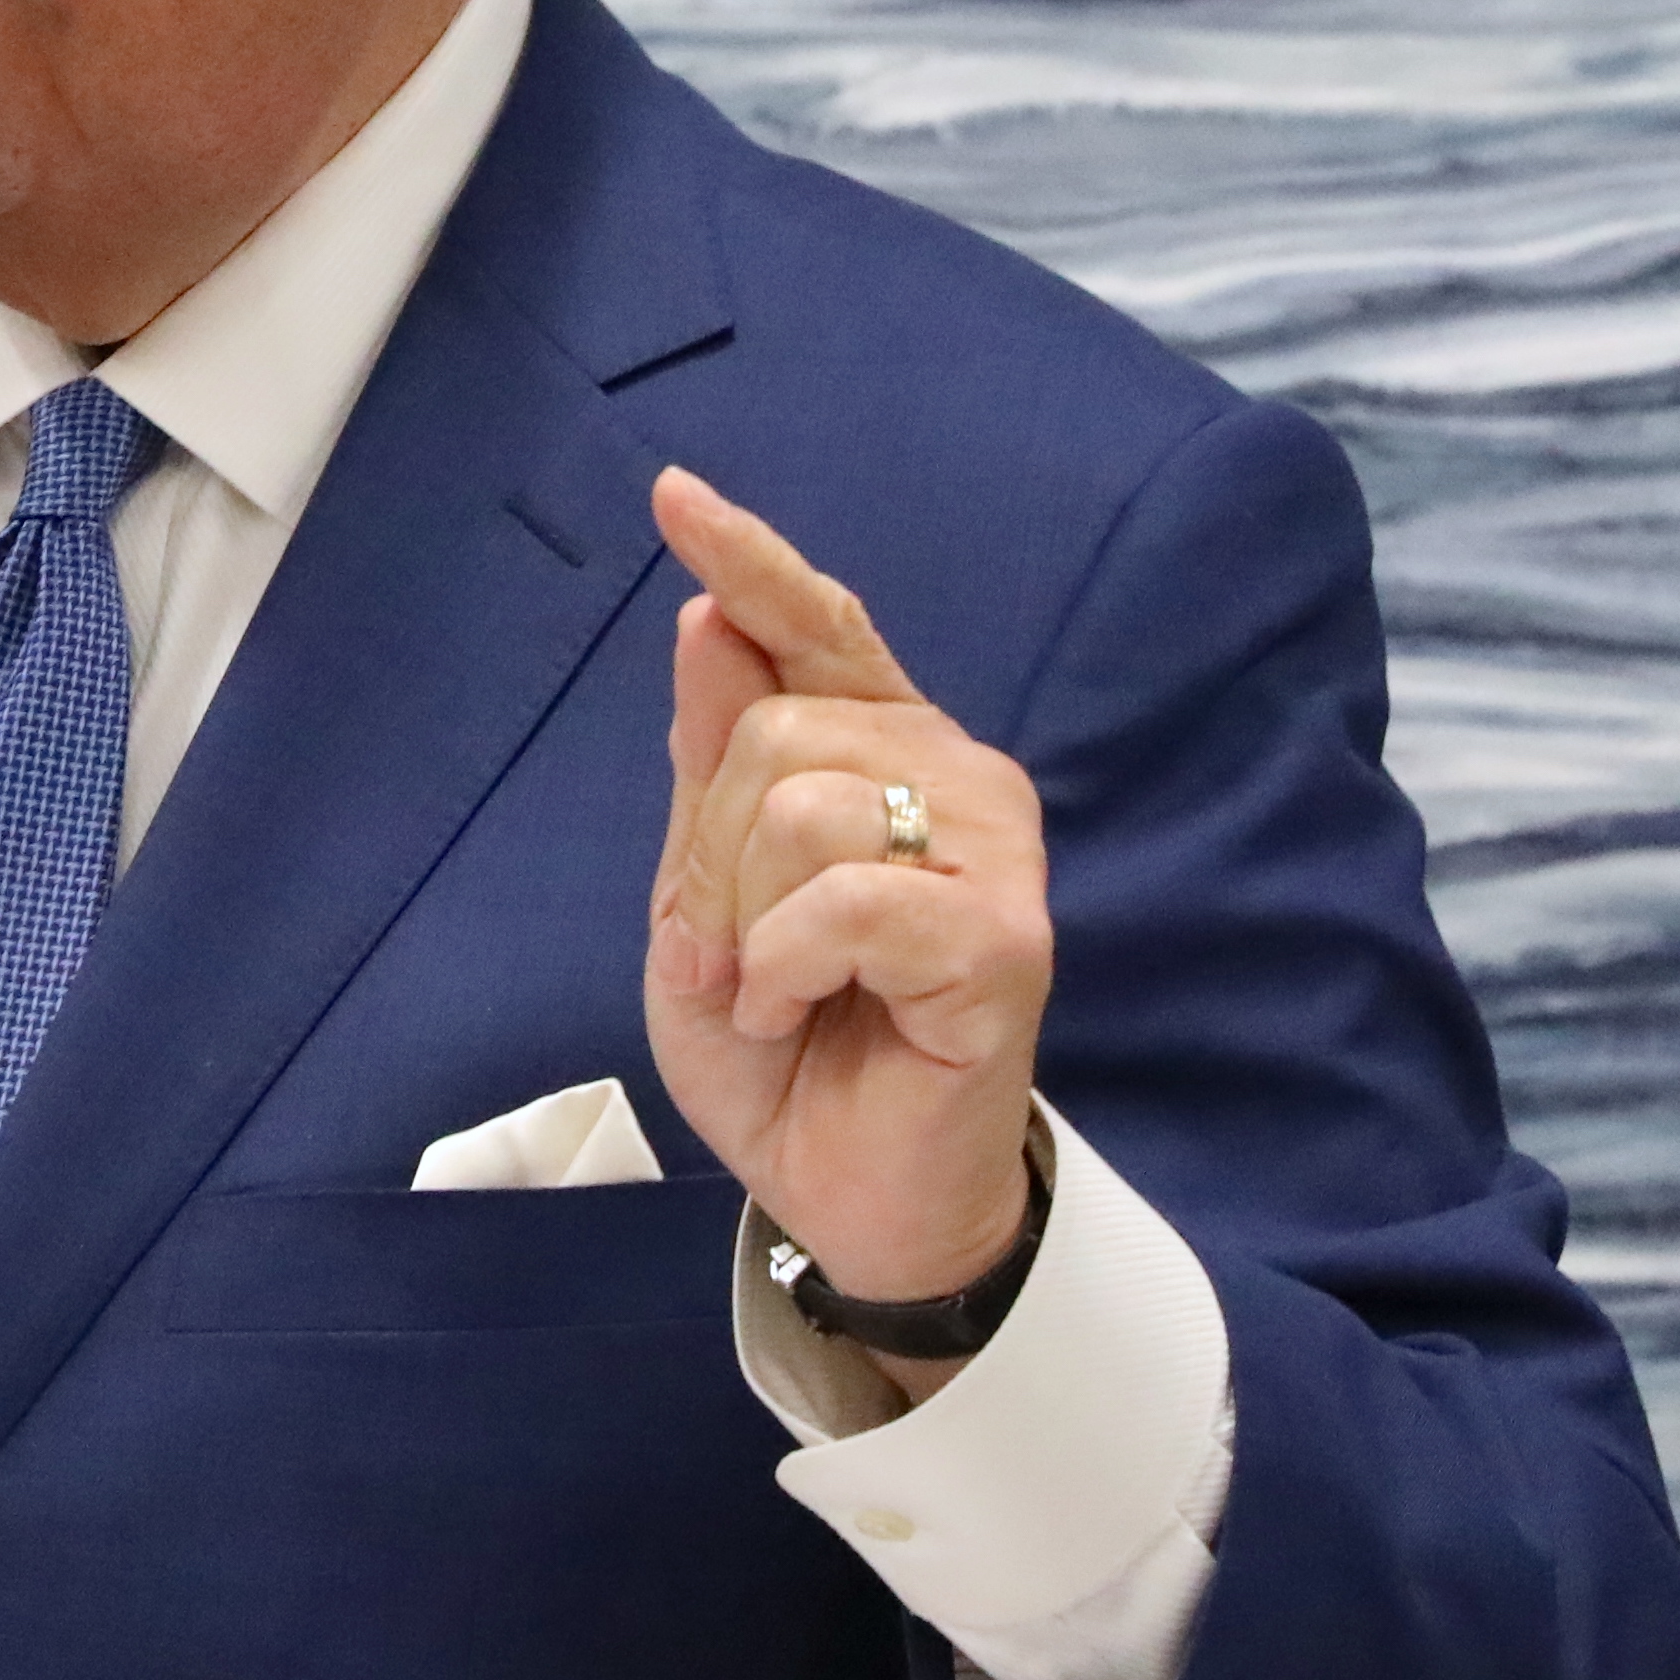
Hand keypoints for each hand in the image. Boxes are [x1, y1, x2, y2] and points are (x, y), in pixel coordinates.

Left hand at [641, 468, 1050, 1392]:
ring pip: (799, 806)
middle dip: (709, 856)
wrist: (845, 1187)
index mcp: (876, 748)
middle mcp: (951, 772)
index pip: (812, 627)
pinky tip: (808, 1009)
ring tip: (775, 989)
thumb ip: (708, 766)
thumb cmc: (783, 1042)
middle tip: (735, 953)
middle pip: (769, 732)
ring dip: (744, 921)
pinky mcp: (1005, 936)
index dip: (747, 559)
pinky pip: (846, 900)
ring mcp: (992, 849)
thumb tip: (704, 621)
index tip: (674, 492)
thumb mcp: (703, 896)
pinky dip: (789, 965)